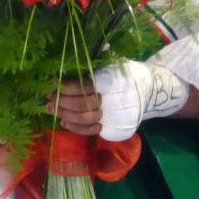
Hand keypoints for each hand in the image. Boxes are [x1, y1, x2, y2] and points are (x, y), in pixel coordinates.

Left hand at [51, 60, 189, 141]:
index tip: (53, 83)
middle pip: (82, 103)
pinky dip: (75, 127)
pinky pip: (91, 131)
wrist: (150, 91)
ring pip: (84, 118)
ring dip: (64, 114)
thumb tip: (63, 74)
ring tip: (51, 108)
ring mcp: (114, 116)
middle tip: (48, 97)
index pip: (85, 86)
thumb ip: (93, 71)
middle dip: (61, 101)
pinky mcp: (113, 128)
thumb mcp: (113, 66)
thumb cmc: (127, 75)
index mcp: (113, 82)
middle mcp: (114, 100)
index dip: (66, 86)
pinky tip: (63, 122)